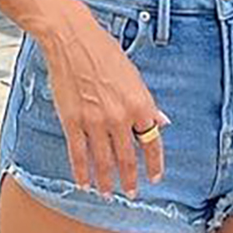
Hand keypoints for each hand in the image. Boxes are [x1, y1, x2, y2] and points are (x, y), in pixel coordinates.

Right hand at [34, 0, 170, 198]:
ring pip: (103, 161)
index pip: (152, 143)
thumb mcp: (134, 76)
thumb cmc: (103, 52)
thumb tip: (161, 122)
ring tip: (108, 193)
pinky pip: (78, 153)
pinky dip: (82, 171)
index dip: (154, 164)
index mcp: (139, 104)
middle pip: (127, 158)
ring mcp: (94, 121)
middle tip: (131, 193)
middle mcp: (119, 117)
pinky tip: (84, 182)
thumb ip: (147, 103)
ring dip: (107, 181)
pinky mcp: (72, 121)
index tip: (155, 177)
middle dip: (130, 179)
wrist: (72, 39)